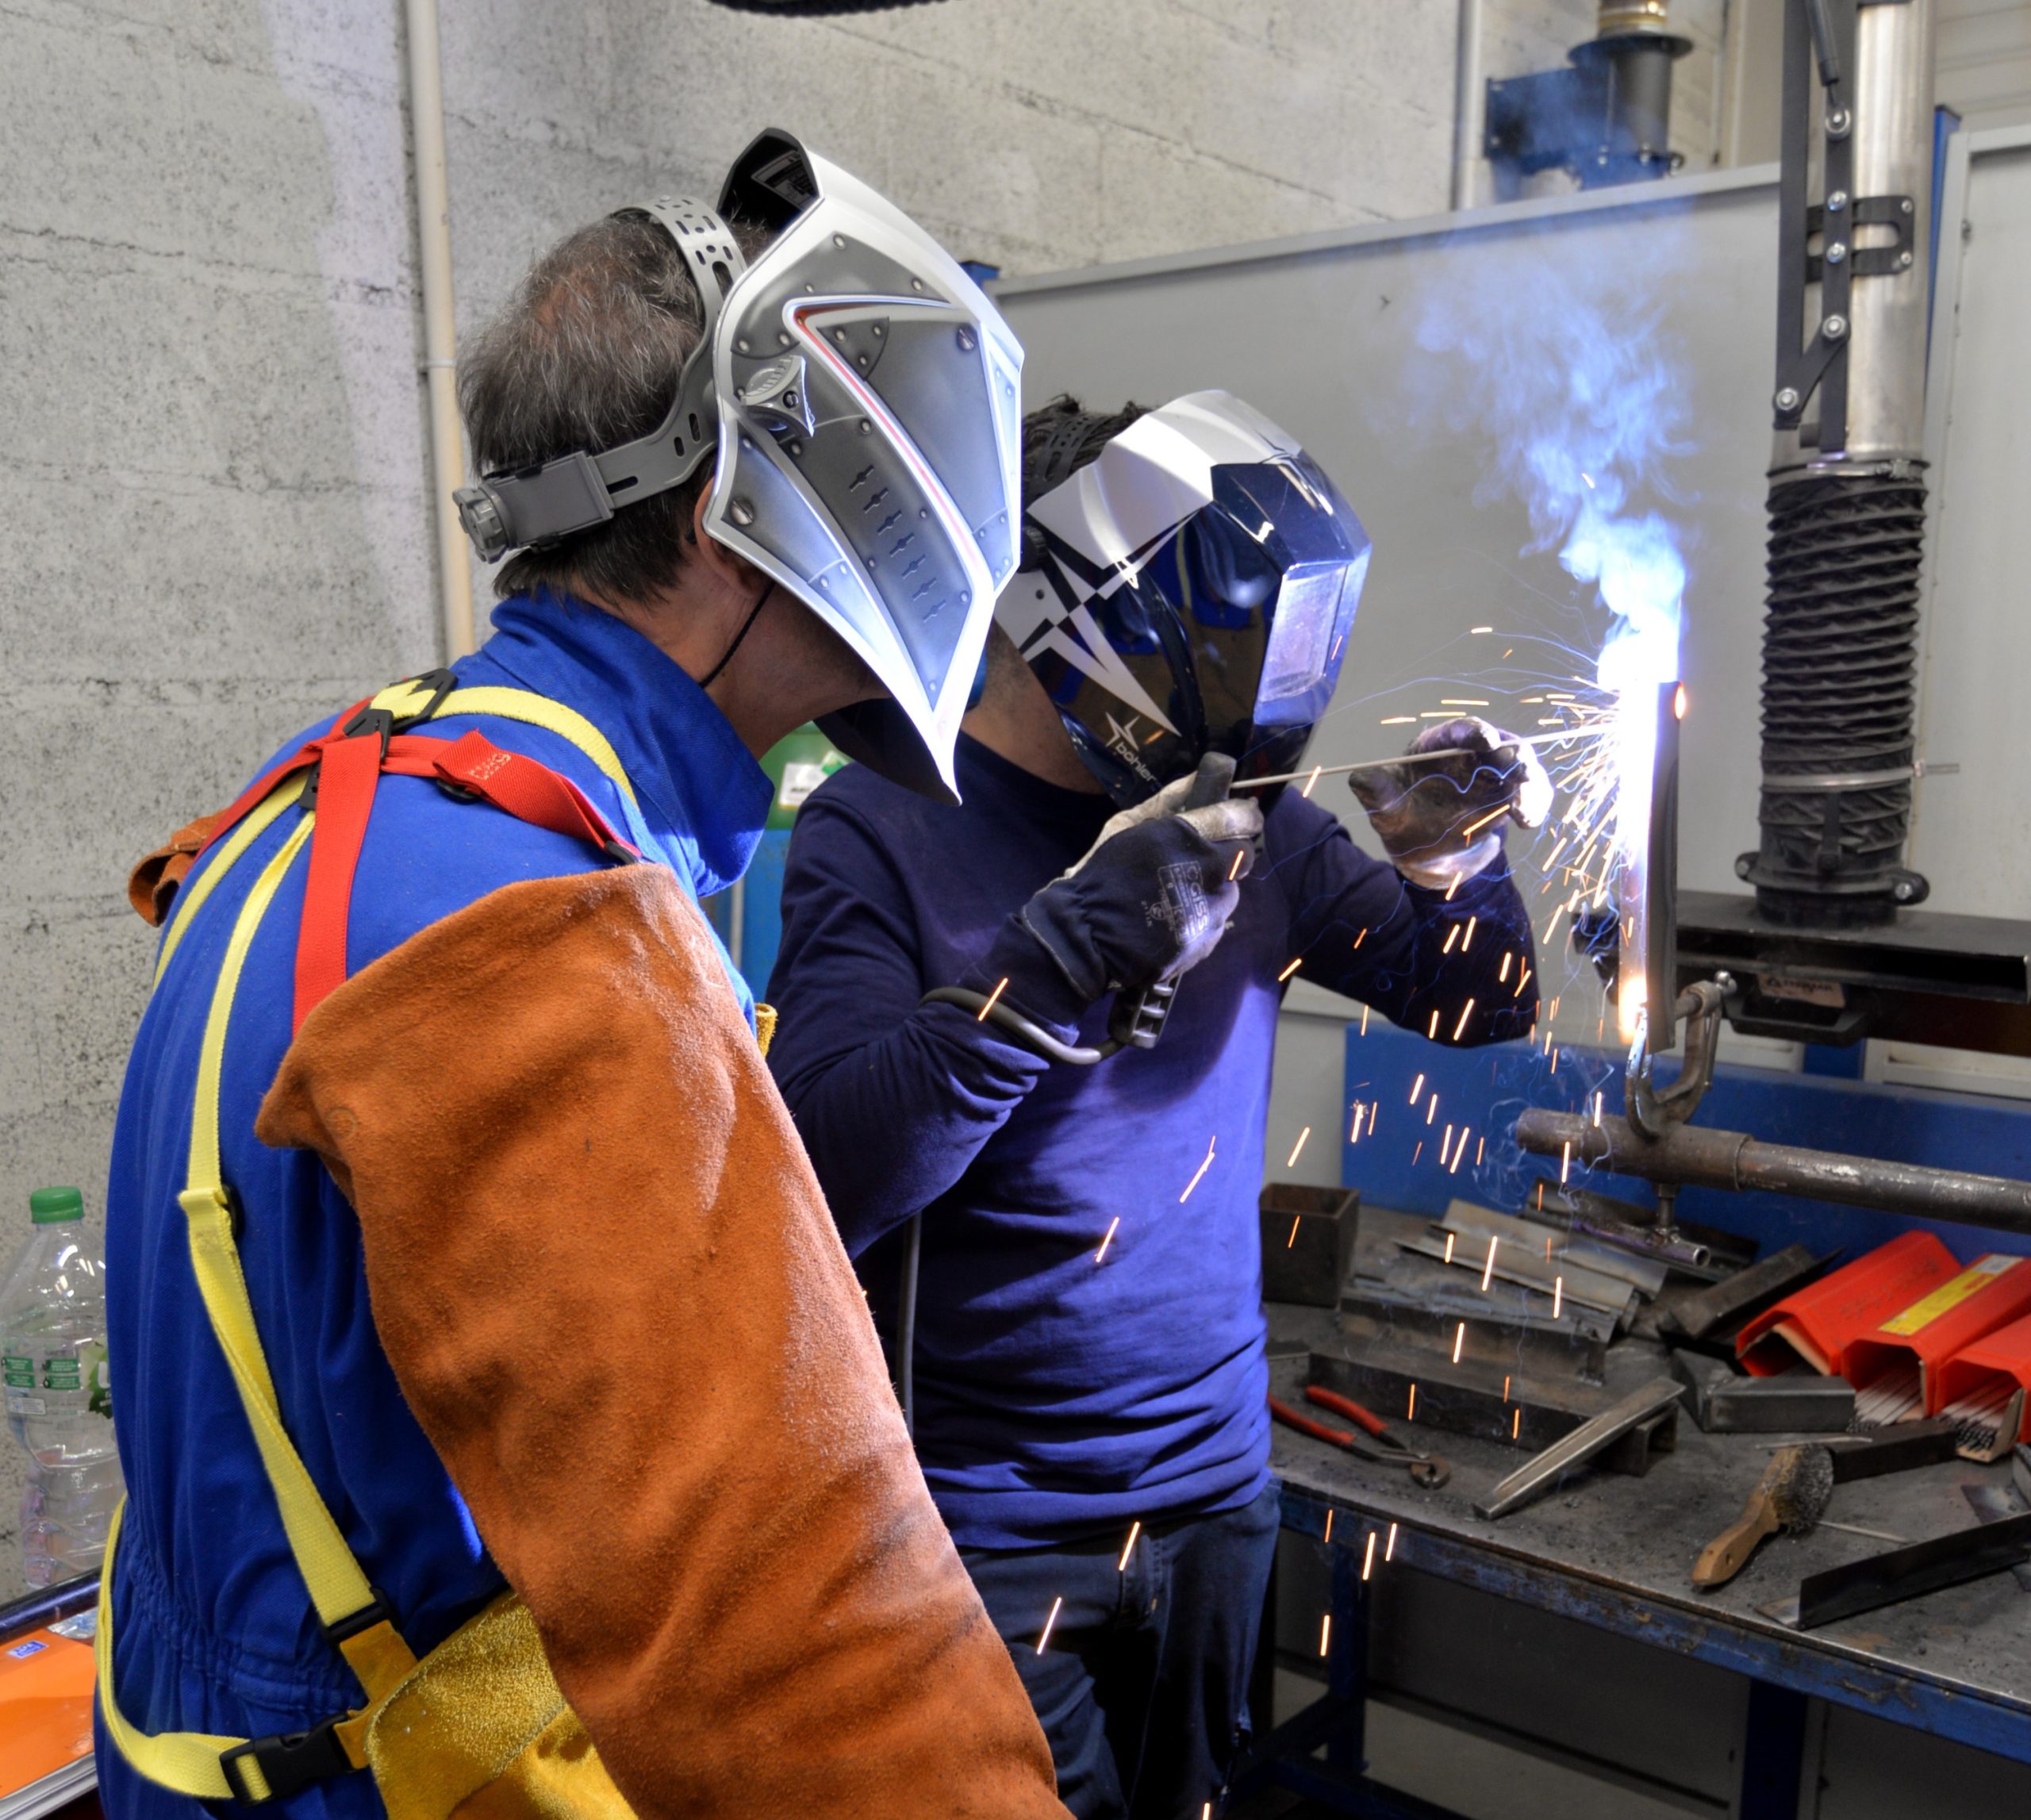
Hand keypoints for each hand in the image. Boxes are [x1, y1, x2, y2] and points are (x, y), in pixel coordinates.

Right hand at [1018, 760, 1263, 1003]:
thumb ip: (1170, 810)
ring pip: (1230, 892)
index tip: (1247, 817)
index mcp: (1181, 836)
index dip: (1245, 816)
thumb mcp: (1129, 829)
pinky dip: (1203, 920)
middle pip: (1243, 856)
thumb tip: (1199, 784)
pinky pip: (1216, 923)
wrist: (1087, 936)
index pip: (1235, 817)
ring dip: (1215, 891)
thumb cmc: (1103, 877)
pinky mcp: (1205, 941)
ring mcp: (1208, 909)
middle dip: (1231, 856)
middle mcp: (1205, 870)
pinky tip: (1175, 922)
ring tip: (1182, 899)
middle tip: (1208, 863)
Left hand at [1350, 717, 1549, 889]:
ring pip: (1521, 768)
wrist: (1428, 856)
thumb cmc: (1404, 824)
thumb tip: (1358, 778)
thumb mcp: (1386, 812)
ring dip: (1529, 785)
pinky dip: (1535, 804)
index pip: (1459, 731)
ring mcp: (1494, 773)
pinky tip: (1528, 821)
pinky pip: (1531, 793)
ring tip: (1524, 812)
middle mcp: (1470, 754)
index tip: (1488, 741)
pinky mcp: (1510, 794)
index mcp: (1438, 747)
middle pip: (1500, 745)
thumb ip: (1378, 794)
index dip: (1475, 732)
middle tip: (1522, 773)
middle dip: (1514, 757)